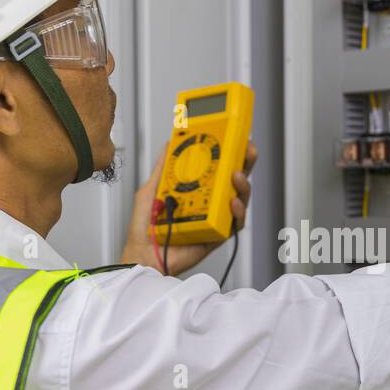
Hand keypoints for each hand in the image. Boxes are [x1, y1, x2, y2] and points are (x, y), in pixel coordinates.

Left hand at [121, 141, 257, 275]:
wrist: (142, 253)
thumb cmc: (146, 226)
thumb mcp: (150, 189)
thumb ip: (162, 167)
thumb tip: (170, 143)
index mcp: (197, 188)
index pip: (218, 166)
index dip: (230, 151)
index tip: (235, 136)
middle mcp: (210, 201)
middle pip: (235, 179)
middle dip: (245, 162)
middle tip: (247, 149)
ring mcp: (216, 217)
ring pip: (240, 198)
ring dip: (243, 185)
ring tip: (236, 176)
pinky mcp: (218, 235)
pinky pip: (235, 223)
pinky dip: (236, 212)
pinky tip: (232, 202)